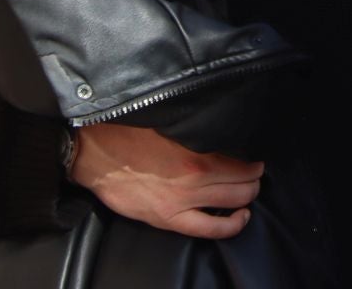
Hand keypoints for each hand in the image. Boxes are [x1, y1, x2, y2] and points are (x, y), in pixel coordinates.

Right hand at [69, 123, 264, 237]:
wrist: (96, 155)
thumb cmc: (129, 133)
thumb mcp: (170, 123)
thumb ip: (198, 130)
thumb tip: (222, 127)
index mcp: (196, 152)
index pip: (241, 161)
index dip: (254, 160)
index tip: (256, 157)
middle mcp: (194, 178)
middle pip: (243, 183)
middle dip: (254, 178)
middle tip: (255, 172)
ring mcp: (183, 201)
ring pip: (233, 202)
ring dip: (248, 196)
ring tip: (250, 190)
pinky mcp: (169, 218)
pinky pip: (210, 229)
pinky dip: (231, 225)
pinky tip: (240, 217)